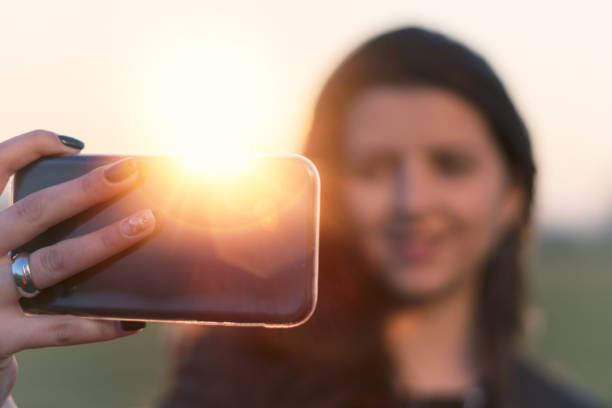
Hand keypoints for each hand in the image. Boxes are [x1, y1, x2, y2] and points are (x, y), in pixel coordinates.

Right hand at [0, 130, 155, 405]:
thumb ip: (25, 226)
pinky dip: (100, 324)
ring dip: (105, 241)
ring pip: (54, 262)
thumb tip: (99, 196)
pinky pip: (61, 328)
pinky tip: (133, 319)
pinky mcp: (2, 336)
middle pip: (34, 212)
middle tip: (132, 173)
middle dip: (86, 190)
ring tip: (146, 223)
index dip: (29, 148)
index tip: (74, 146)